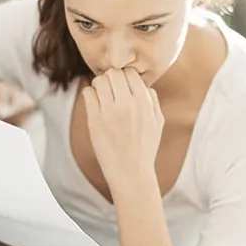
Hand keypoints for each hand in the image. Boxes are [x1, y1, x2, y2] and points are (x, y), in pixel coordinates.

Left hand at [82, 67, 163, 189]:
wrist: (131, 172)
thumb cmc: (145, 148)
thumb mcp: (158, 123)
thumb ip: (152, 100)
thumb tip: (143, 85)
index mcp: (144, 102)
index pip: (130, 72)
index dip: (125, 76)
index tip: (122, 85)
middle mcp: (127, 104)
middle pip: (114, 72)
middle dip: (111, 78)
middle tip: (111, 89)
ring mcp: (109, 112)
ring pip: (99, 80)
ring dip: (99, 85)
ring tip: (102, 96)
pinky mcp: (95, 120)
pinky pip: (88, 93)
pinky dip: (90, 94)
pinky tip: (95, 103)